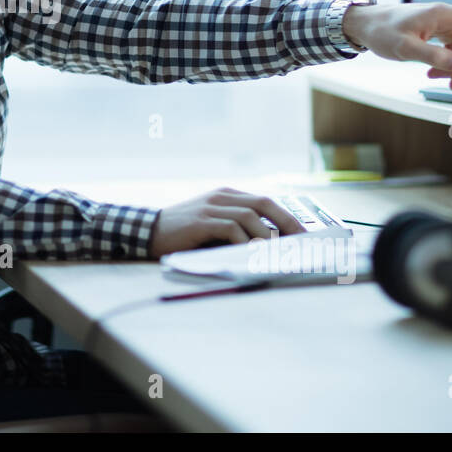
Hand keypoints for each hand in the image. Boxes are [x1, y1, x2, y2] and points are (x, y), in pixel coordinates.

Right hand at [149, 187, 305, 257]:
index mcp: (227, 196)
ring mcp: (211, 207)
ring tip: (278, 254)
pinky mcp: (201, 221)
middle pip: (263, 204)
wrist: (148, 231)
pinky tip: (251, 255)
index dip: (286, 217)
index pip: (265, 201)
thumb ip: (237, 228)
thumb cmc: (184, 233)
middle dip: (286, 223)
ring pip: (250, 216)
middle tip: (301, 242)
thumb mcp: (213, 225)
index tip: (303, 235)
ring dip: (267, 237)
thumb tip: (271, 245)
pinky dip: (245, 242)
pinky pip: (231, 229)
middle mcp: (222, 197)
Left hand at [342, 2, 451, 88]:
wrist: (365, 25)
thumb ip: (431, 56)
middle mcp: (447, 19)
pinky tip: (432, 74)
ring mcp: (443, 27)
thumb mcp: (404, 47)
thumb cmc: (382, 31)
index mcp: (443, 15)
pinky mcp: (437, 35)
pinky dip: (447, 65)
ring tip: (436, 80)